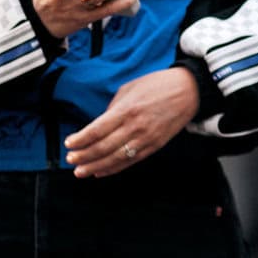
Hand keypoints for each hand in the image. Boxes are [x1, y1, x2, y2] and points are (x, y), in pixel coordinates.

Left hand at [64, 68, 197, 177]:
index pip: (97, 130)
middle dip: (83, 156)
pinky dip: (114, 168)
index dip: (80, 140)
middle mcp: (135, 127)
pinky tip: (101, 172)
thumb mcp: (130, 89)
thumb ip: (113, 108)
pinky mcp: (155, 146)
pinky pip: (131, 161)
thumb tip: (99, 124)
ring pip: (115, 158)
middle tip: (71, 160)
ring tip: (81, 171)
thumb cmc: (158, 85)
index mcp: (126, 110)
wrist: (189, 90)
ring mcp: (146, 139)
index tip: (69, 144)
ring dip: (95, 167)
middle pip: (103, 147)